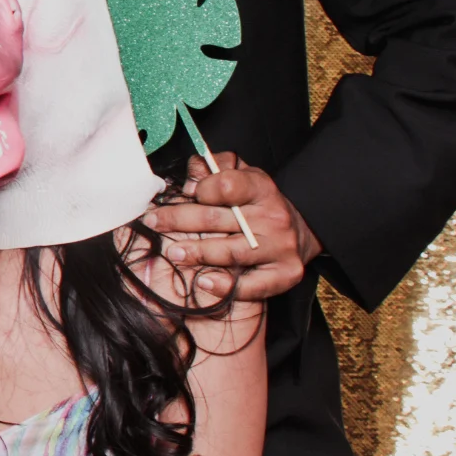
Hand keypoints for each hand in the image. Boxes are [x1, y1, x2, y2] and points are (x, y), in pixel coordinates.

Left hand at [139, 152, 322, 300]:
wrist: (301, 231)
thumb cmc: (257, 203)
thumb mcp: (241, 175)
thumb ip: (214, 168)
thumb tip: (191, 177)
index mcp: (261, 189)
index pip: (227, 185)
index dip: (203, 188)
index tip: (188, 193)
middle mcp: (273, 218)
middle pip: (218, 220)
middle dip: (179, 220)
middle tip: (154, 223)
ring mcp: (281, 247)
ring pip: (231, 253)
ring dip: (198, 253)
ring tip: (173, 253)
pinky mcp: (286, 274)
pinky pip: (253, 286)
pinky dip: (227, 286)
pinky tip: (205, 282)